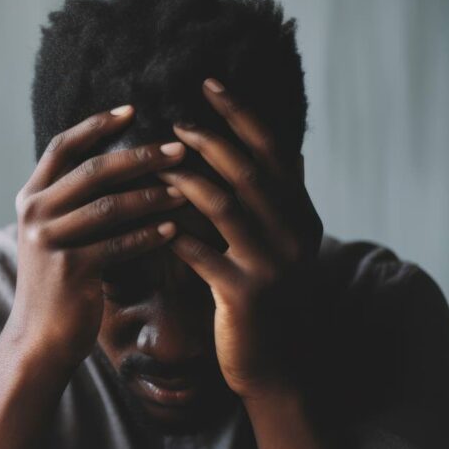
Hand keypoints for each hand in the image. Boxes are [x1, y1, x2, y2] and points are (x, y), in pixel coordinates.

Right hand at [8, 106, 187, 369]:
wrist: (40, 338)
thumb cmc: (59, 283)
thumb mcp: (56, 234)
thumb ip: (74, 200)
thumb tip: (122, 160)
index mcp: (31, 197)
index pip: (63, 146)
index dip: (97, 125)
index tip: (134, 109)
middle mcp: (34, 213)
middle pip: (92, 171)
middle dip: (140, 157)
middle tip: (179, 148)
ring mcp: (49, 241)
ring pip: (109, 206)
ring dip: (152, 195)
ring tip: (185, 188)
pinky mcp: (69, 270)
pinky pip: (117, 244)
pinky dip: (148, 235)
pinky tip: (174, 229)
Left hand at [155, 79, 324, 401]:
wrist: (275, 365)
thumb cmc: (263, 299)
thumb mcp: (278, 245)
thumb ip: (275, 200)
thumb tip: (282, 150)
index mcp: (301, 214)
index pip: (275, 149)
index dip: (242, 113)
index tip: (209, 83)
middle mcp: (295, 232)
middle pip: (250, 170)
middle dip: (210, 139)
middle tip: (172, 120)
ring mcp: (273, 264)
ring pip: (225, 206)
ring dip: (186, 179)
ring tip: (153, 162)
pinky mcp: (246, 294)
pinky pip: (202, 253)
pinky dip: (173, 232)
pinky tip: (147, 219)